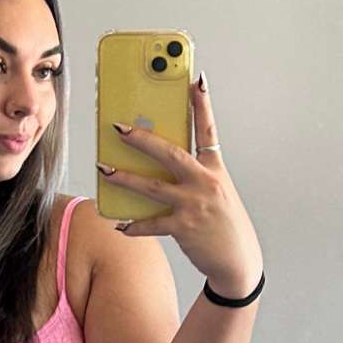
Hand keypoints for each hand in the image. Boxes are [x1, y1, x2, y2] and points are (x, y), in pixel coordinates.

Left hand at [96, 71, 262, 294]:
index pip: (207, 130)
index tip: (196, 81)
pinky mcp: (184, 227)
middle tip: (120, 127)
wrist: (238, 261)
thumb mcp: (216, 192)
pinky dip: (134, 225)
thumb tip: (157, 165)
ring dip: (125, 178)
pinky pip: (152, 223)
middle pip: (170, 153)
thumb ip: (192, 176)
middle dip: (142, 139)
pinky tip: (120, 225)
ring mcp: (195, 204)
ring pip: (153, 186)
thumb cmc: (224, 224)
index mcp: (215, 169)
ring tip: (105, 170)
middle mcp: (206, 182)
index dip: (202, 105)